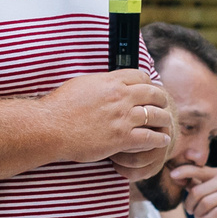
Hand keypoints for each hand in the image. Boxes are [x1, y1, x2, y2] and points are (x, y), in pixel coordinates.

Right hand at [46, 71, 171, 171]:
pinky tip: (162, 140)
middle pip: (153, 94)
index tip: (150, 90)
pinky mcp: (122, 138)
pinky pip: (150, 137)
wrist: (50, 126)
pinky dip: (159, 139)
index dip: (148, 83)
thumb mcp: (82, 84)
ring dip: (164, 119)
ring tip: (166, 123)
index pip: (141, 77)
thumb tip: (107, 83)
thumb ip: (100, 83)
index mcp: (111, 81)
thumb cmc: (60, 106)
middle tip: (163, 105)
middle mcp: (121, 97)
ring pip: (156, 115)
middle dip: (161, 100)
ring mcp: (123, 117)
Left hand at [168, 165, 216, 217]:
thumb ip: (195, 183)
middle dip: (189, 205)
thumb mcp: (211, 190)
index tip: (172, 175)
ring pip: (204, 204)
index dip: (184, 171)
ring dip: (197, 215)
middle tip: (190, 212)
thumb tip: (175, 176)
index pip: (197, 169)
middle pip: (197, 192)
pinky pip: (214, 214)